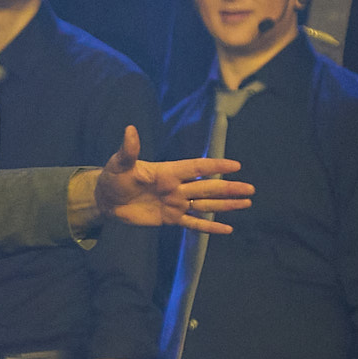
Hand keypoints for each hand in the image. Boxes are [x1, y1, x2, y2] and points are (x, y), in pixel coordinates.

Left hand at [88, 126, 251, 233]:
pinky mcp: (170, 219)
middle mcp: (177, 187)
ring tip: (247, 202)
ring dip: (226, 204)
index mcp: (168, 172)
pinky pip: (193, 224)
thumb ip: (129, 150)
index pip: (196, 167)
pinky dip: (209, 227)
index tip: (235, 165)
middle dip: (229, 188)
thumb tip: (130, 130)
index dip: (215, 165)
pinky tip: (226, 229)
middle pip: (208, 187)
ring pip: (206, 204)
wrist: (106, 199)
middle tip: (251, 188)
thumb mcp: (119, 163)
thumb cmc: (113, 177)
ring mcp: (175, 204)